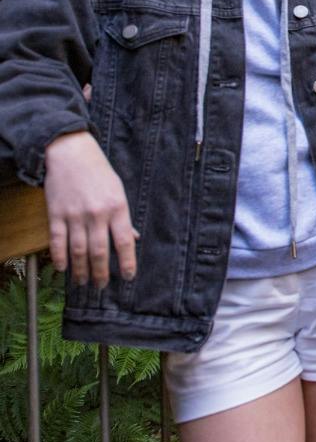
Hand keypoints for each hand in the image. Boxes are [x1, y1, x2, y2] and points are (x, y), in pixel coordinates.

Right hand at [44, 132, 137, 286]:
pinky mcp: (56, 214)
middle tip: (101, 286)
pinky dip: (59, 257)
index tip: (128, 277)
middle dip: (101, 273)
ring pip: (78, 250)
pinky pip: (57, 241)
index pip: (124, 241)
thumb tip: (134, 239)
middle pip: (99, 251)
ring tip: (83, 282)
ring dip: (80, 270)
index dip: (127, 262)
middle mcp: (97, 213)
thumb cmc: (99, 174)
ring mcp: (75, 214)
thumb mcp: (118, 192)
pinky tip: (62, 268)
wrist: (71, 154)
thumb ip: (124, 218)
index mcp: (117, 207)